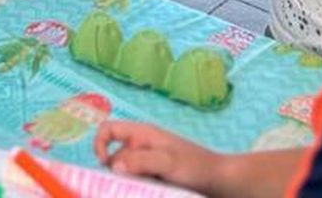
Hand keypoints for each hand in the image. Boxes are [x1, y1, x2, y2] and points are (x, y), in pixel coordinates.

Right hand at [94, 120, 222, 189]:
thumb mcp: (168, 162)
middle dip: (119, 175)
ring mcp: (148, 165)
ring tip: (146, 190)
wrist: (222, 183)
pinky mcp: (155, 180)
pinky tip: (149, 193)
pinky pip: (137, 184)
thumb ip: (141, 161)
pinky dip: (138, 190)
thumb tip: (112, 166)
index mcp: (142, 134)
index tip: (104, 165)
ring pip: (125, 176)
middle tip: (134, 187)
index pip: (109, 129)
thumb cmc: (196, 167)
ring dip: (130, 185)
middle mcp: (141, 148)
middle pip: (115, 159)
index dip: (99, 143)